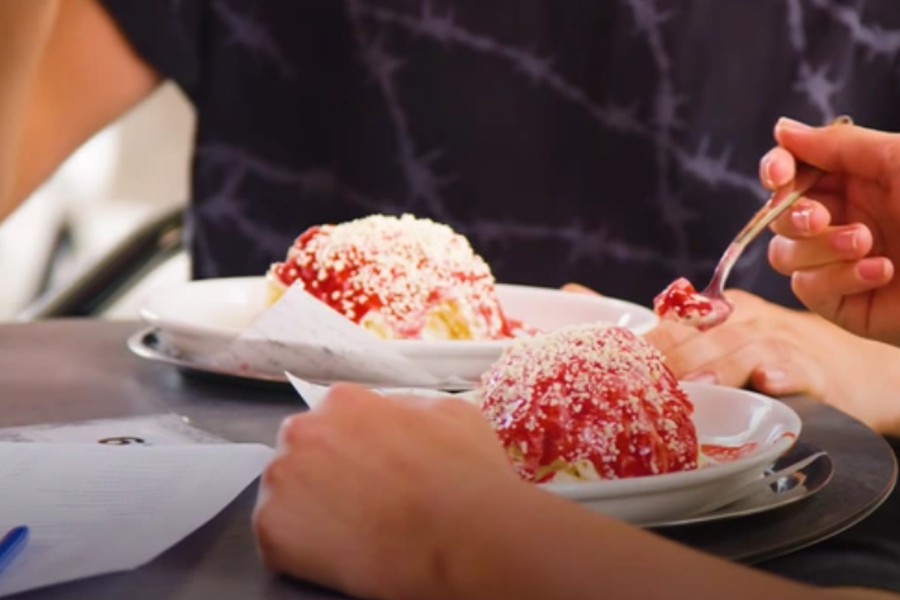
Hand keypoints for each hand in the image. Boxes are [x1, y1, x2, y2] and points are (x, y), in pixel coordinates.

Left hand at [251, 384, 522, 599]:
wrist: (464, 540)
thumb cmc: (465, 476)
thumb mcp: (449, 413)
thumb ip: (404, 407)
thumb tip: (387, 415)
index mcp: (342, 401)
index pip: (333, 419)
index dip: (353, 447)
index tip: (369, 468)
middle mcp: (301, 431)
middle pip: (302, 451)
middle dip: (323, 472)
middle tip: (358, 500)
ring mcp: (281, 481)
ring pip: (285, 493)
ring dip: (308, 508)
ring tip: (349, 529)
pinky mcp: (271, 531)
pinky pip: (276, 538)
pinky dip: (299, 549)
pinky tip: (337, 553)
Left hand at [646, 290, 899, 434]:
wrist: (845, 367)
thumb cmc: (767, 359)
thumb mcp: (720, 343)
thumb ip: (672, 342)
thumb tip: (599, 330)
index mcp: (721, 313)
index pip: (679, 323)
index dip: (651, 341)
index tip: (622, 360)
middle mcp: (750, 321)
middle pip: (708, 334)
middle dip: (675, 356)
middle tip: (646, 379)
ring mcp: (784, 344)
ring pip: (749, 349)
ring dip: (720, 367)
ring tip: (694, 385)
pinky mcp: (817, 372)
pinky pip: (799, 369)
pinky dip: (784, 374)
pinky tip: (769, 382)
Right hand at [761, 118, 899, 345]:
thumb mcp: (899, 162)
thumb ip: (838, 144)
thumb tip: (782, 129)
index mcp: (858, 183)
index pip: (794, 172)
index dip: (777, 170)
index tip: (779, 175)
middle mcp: (844, 221)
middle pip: (778, 215)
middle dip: (795, 215)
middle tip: (823, 219)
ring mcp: (840, 265)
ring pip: (785, 253)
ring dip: (820, 248)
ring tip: (868, 244)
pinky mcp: (844, 304)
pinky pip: (808, 288)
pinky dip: (838, 278)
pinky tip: (880, 271)